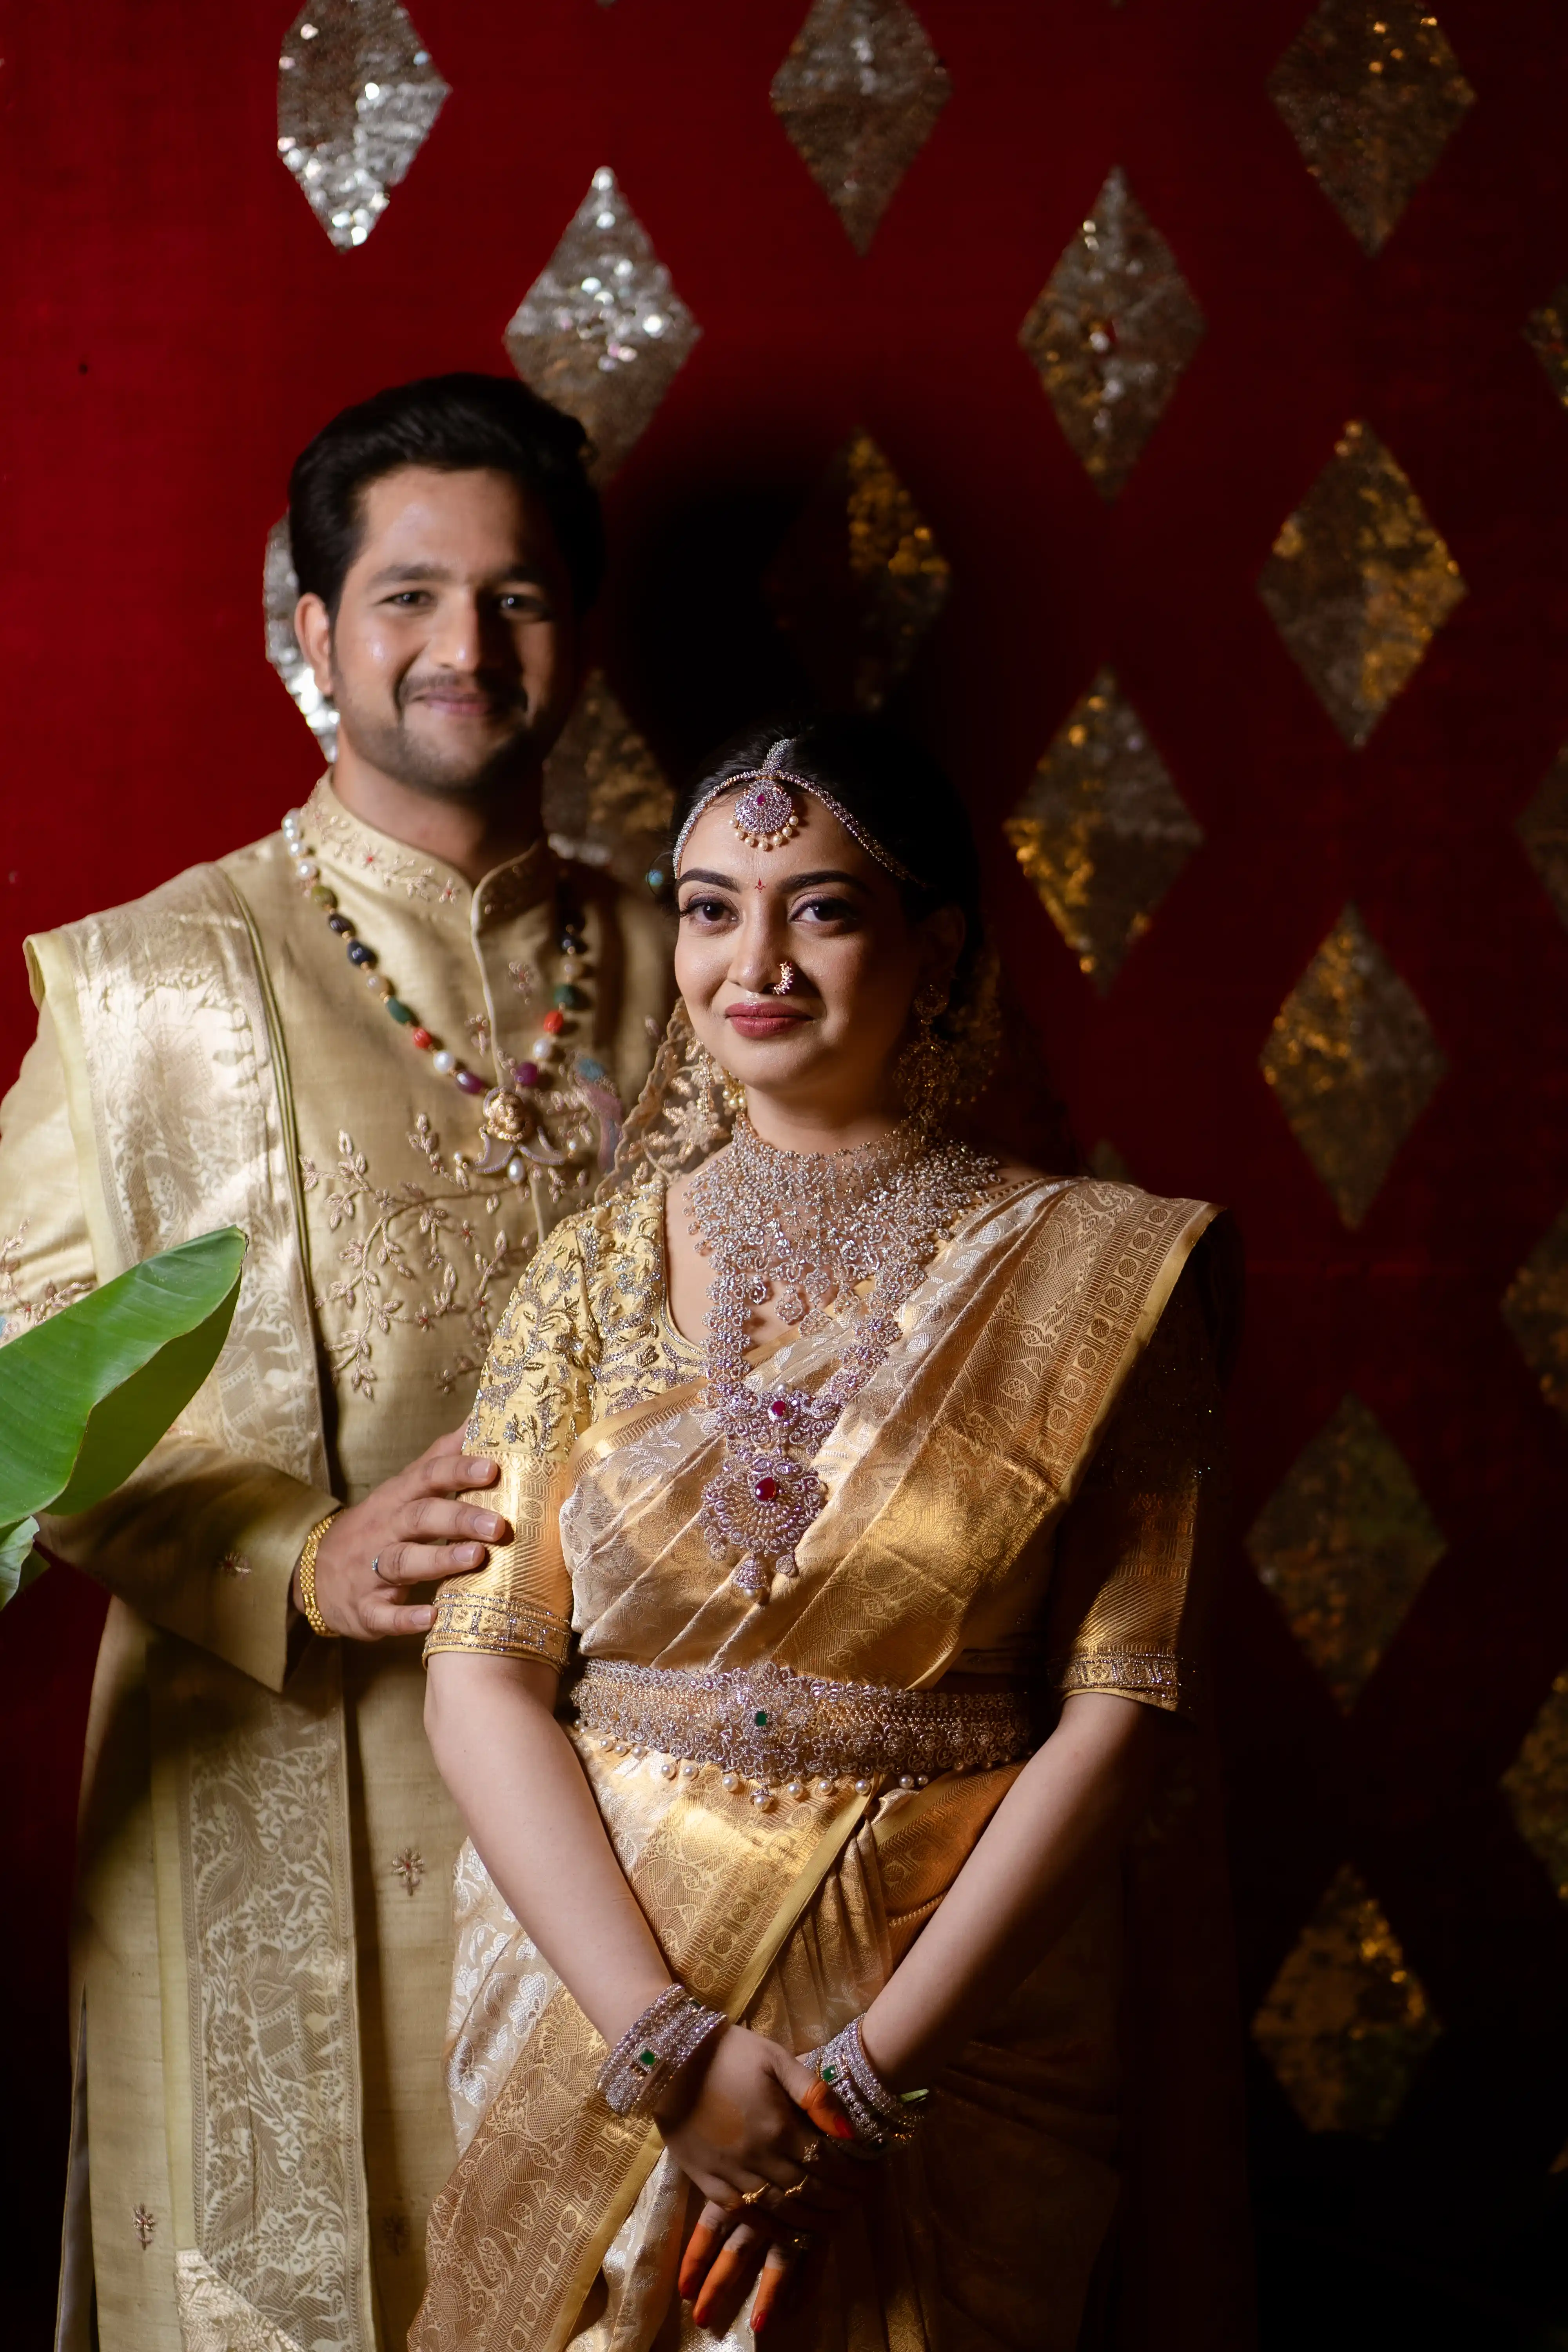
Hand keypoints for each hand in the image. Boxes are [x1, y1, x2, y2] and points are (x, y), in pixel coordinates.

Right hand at [295, 1424, 509, 1640]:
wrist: (314, 1574)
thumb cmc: (378, 1525)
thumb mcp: (403, 1489)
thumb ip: (440, 1458)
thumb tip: (479, 1418)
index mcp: (398, 1499)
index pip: (428, 1476)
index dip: (458, 1471)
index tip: (493, 1468)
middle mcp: (385, 1530)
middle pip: (421, 1517)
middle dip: (459, 1518)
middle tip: (498, 1524)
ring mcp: (372, 1570)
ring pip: (404, 1561)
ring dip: (440, 1560)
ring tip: (476, 1558)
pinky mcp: (366, 1609)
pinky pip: (385, 1614)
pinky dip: (407, 1617)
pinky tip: (433, 1618)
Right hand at [662, 2033, 863, 2332]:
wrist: (670, 2059)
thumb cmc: (730, 2053)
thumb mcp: (777, 2059)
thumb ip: (814, 2094)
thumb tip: (849, 2131)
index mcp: (779, 2125)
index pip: (827, 2163)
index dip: (852, 2176)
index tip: (869, 2180)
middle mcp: (758, 2156)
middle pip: (809, 2192)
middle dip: (838, 2201)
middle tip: (857, 2204)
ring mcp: (731, 2173)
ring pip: (781, 2210)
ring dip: (811, 2222)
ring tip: (833, 2223)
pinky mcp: (707, 2182)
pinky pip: (745, 2215)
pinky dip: (771, 2229)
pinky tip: (789, 2233)